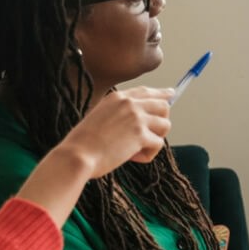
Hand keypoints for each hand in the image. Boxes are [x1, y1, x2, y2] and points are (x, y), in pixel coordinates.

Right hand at [59, 86, 173, 174]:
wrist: (77, 155)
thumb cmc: (84, 143)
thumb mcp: (100, 117)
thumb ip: (120, 114)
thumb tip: (143, 122)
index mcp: (117, 97)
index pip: (146, 91)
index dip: (161, 94)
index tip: (171, 94)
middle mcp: (129, 103)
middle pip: (163, 105)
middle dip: (162, 121)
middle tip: (151, 136)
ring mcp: (136, 117)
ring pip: (165, 125)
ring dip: (155, 139)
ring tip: (138, 149)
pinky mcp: (141, 134)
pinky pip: (158, 144)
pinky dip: (148, 154)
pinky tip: (133, 158)